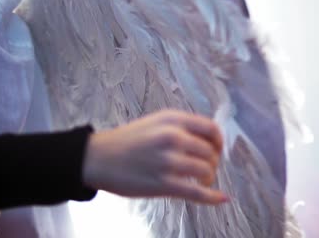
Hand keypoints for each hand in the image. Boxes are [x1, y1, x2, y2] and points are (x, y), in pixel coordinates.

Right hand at [83, 110, 227, 203]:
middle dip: (212, 162)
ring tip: (201, 182)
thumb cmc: (125, 141)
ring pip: (206, 171)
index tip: (216, 150)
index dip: (218, 141)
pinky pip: (197, 192)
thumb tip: (206, 141)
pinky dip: (212, 197)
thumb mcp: (154, 122)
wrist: (97, 158)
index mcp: (171, 119)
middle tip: (204, 168)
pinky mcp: (163, 184)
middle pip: (211, 152)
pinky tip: (221, 199)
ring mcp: (168, 161)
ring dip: (208, 179)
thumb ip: (180, 127)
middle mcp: (172, 137)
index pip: (211, 128)